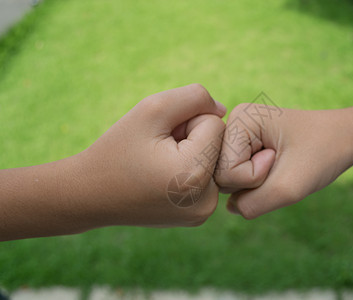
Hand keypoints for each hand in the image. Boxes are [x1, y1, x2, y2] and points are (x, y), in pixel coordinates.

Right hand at [0, 84, 225, 239]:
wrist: (90, 194)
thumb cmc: (118, 148)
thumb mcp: (152, 108)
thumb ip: (195, 97)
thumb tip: (223, 111)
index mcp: (195, 174)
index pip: (215, 124)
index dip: (186, 122)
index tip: (159, 138)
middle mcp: (206, 200)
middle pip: (219, 144)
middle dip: (191, 138)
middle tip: (158, 151)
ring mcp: (203, 212)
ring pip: (215, 161)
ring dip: (192, 154)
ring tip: (161, 164)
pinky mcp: (198, 216)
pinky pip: (208, 179)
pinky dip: (191, 171)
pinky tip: (165, 178)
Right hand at [214, 103, 352, 218]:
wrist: (346, 138)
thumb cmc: (322, 154)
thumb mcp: (288, 187)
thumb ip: (251, 205)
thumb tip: (231, 208)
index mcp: (239, 118)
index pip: (224, 171)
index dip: (255, 177)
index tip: (281, 158)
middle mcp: (232, 124)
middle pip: (221, 175)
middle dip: (254, 182)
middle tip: (282, 162)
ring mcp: (237, 138)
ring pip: (229, 181)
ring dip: (258, 184)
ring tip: (281, 163)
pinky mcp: (245, 150)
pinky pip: (239, 180)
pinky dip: (260, 184)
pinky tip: (276, 168)